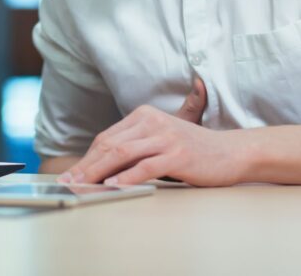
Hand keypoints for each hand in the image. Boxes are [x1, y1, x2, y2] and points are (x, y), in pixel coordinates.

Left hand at [56, 77, 242, 186]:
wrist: (230, 152)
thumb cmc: (193, 150)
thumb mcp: (161, 140)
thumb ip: (136, 146)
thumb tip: (104, 164)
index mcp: (145, 115)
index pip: (107, 137)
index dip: (87, 157)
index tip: (72, 174)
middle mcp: (153, 121)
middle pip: (110, 144)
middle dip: (87, 165)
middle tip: (70, 182)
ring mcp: (165, 137)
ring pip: (122, 153)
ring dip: (99, 172)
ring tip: (84, 186)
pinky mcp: (177, 154)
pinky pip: (145, 166)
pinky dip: (126, 176)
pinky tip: (114, 185)